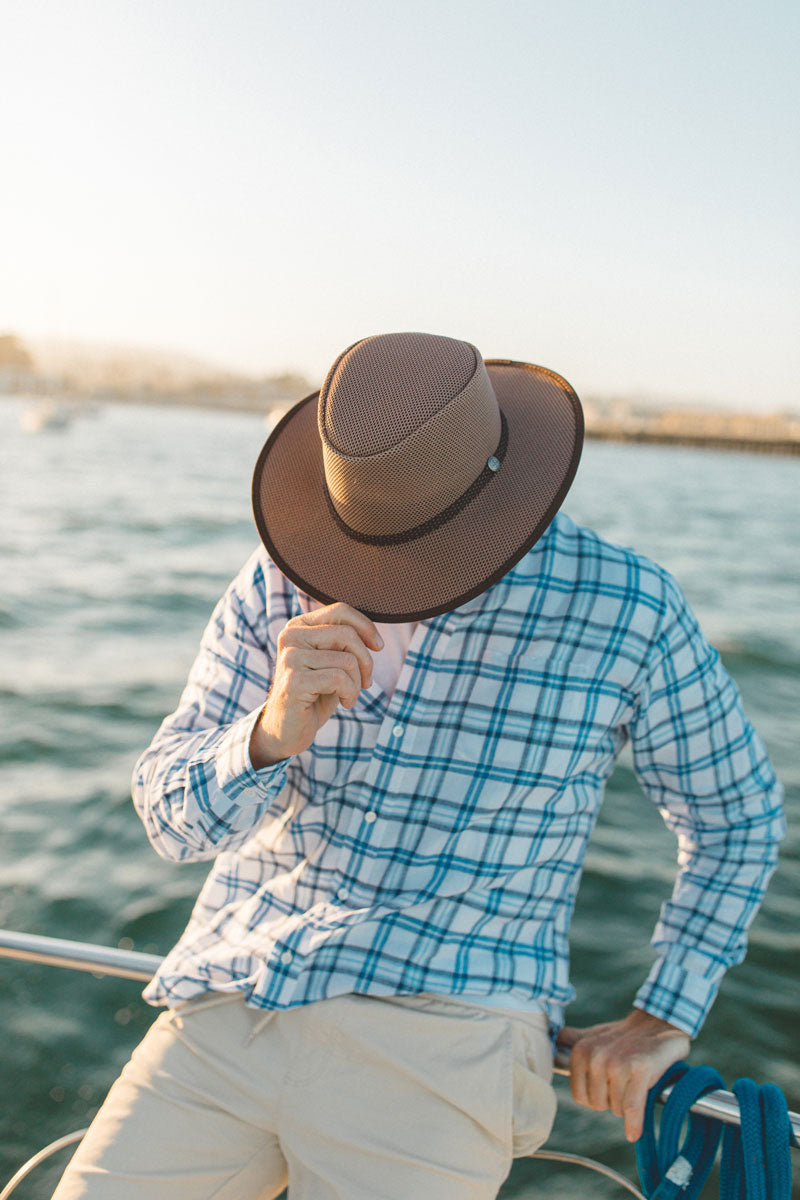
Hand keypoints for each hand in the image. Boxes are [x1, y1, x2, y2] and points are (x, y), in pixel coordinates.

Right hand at [250, 602, 382, 767]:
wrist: (288, 730)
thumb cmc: (316, 694)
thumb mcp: (332, 662)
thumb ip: (345, 643)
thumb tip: (374, 638)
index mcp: (299, 626)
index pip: (340, 611)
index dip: (366, 627)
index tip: (378, 646)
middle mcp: (290, 636)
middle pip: (347, 634)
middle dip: (366, 661)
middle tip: (365, 682)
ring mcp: (290, 658)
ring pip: (347, 660)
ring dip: (357, 683)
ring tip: (350, 695)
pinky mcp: (294, 681)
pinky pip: (339, 679)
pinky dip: (350, 693)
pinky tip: (345, 703)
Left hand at [557, 1009, 689, 1141]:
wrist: (657, 1025)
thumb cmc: (622, 1037)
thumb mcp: (593, 1035)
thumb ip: (571, 1039)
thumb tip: (554, 1039)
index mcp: (581, 1051)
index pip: (580, 1097)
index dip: (594, 1098)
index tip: (606, 1089)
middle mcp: (596, 1057)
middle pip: (598, 1105)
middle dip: (611, 1102)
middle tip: (623, 1084)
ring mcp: (617, 1064)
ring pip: (617, 1109)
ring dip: (627, 1105)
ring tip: (634, 1084)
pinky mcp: (639, 1071)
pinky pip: (632, 1108)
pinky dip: (634, 1124)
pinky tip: (633, 1133)